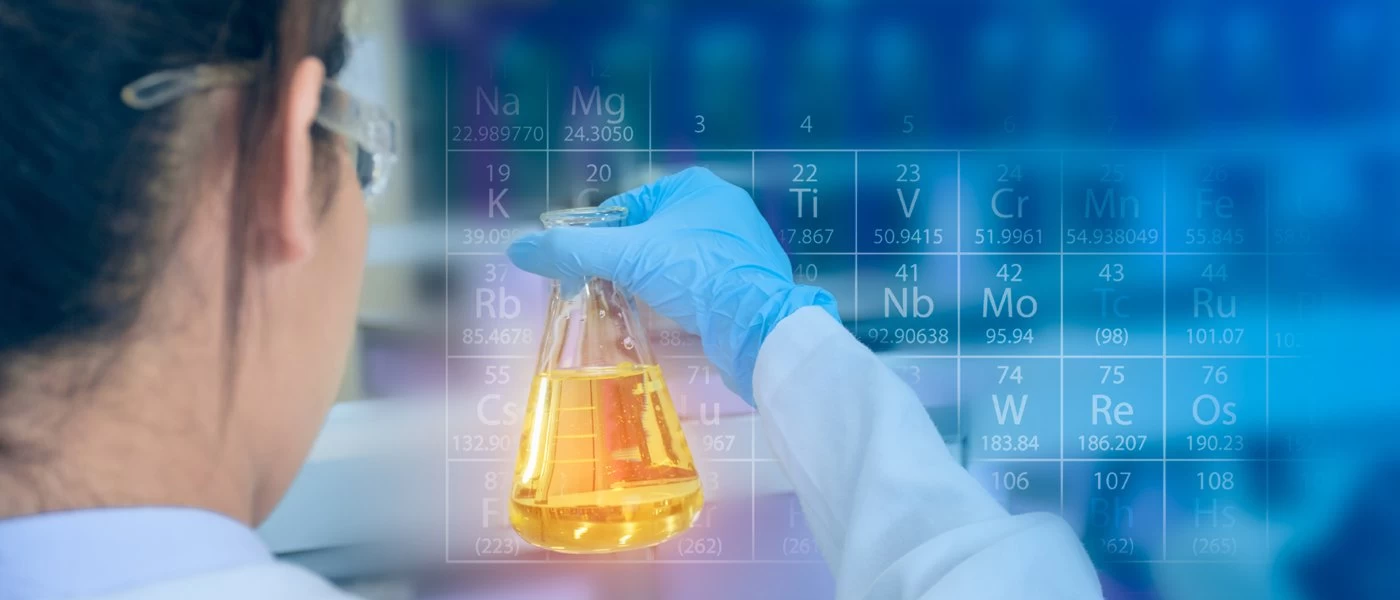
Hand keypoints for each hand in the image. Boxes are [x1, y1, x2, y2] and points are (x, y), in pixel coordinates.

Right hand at [507, 167, 838, 402]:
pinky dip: (685, 299)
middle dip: (629, 263)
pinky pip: (703, 283)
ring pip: (678, 261)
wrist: (761, 327)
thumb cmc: (697, 276)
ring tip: (639, 308)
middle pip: (652, 234)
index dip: (602, 239)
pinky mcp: (751, 279)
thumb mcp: (626, 258)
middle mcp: (722, 207)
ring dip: (656, 283)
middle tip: (610, 291)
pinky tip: (676, 319)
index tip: (587, 270)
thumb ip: (570, 252)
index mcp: (695, 186)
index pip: (628, 207)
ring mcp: (741, 244)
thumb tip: (518, 248)